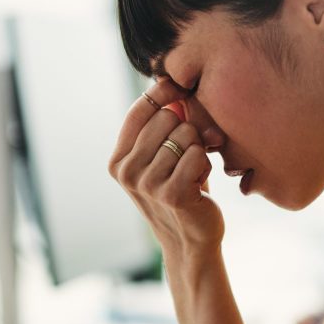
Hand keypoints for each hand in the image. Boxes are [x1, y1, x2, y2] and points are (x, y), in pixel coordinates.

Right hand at [108, 78, 225, 259]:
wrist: (190, 240)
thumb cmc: (179, 190)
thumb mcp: (163, 157)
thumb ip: (163, 125)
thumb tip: (170, 83)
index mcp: (118, 160)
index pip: (139, 110)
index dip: (163, 93)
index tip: (179, 89)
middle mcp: (127, 172)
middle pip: (166, 118)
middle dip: (186, 129)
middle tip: (190, 152)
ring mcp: (147, 184)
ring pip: (185, 135)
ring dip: (198, 150)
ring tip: (192, 171)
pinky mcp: (171, 194)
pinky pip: (197, 154)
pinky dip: (205, 165)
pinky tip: (199, 183)